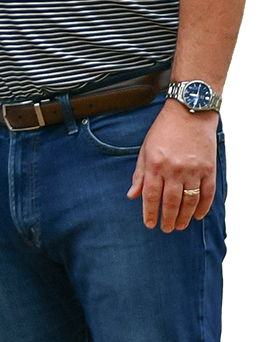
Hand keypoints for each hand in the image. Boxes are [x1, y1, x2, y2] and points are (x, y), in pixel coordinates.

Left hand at [127, 99, 218, 231]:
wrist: (190, 112)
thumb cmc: (164, 130)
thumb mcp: (145, 149)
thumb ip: (139, 173)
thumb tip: (132, 195)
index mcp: (155, 164)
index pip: (151, 195)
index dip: (150, 212)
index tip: (149, 224)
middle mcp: (174, 169)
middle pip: (171, 202)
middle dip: (168, 219)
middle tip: (166, 229)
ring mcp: (193, 170)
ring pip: (190, 201)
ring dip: (185, 217)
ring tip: (180, 226)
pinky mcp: (209, 169)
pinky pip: (207, 194)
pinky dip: (203, 207)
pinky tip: (197, 216)